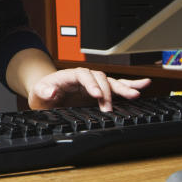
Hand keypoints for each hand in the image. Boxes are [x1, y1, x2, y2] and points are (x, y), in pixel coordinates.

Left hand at [28, 68, 150, 111]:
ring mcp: (92, 83)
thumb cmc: (42, 93)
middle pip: (99, 78)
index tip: (96, 95)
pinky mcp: (99, 90)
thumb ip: (43, 91)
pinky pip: (116, 85)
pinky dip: (129, 84)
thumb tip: (51, 91)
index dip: (90, 84)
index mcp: (68, 75)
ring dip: (123, 87)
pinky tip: (143, 85)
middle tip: (110, 106)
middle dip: (106, 91)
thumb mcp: (37, 93)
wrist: (45, 94)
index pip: (82, 75)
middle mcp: (83, 77)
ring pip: (110, 81)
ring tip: (135, 93)